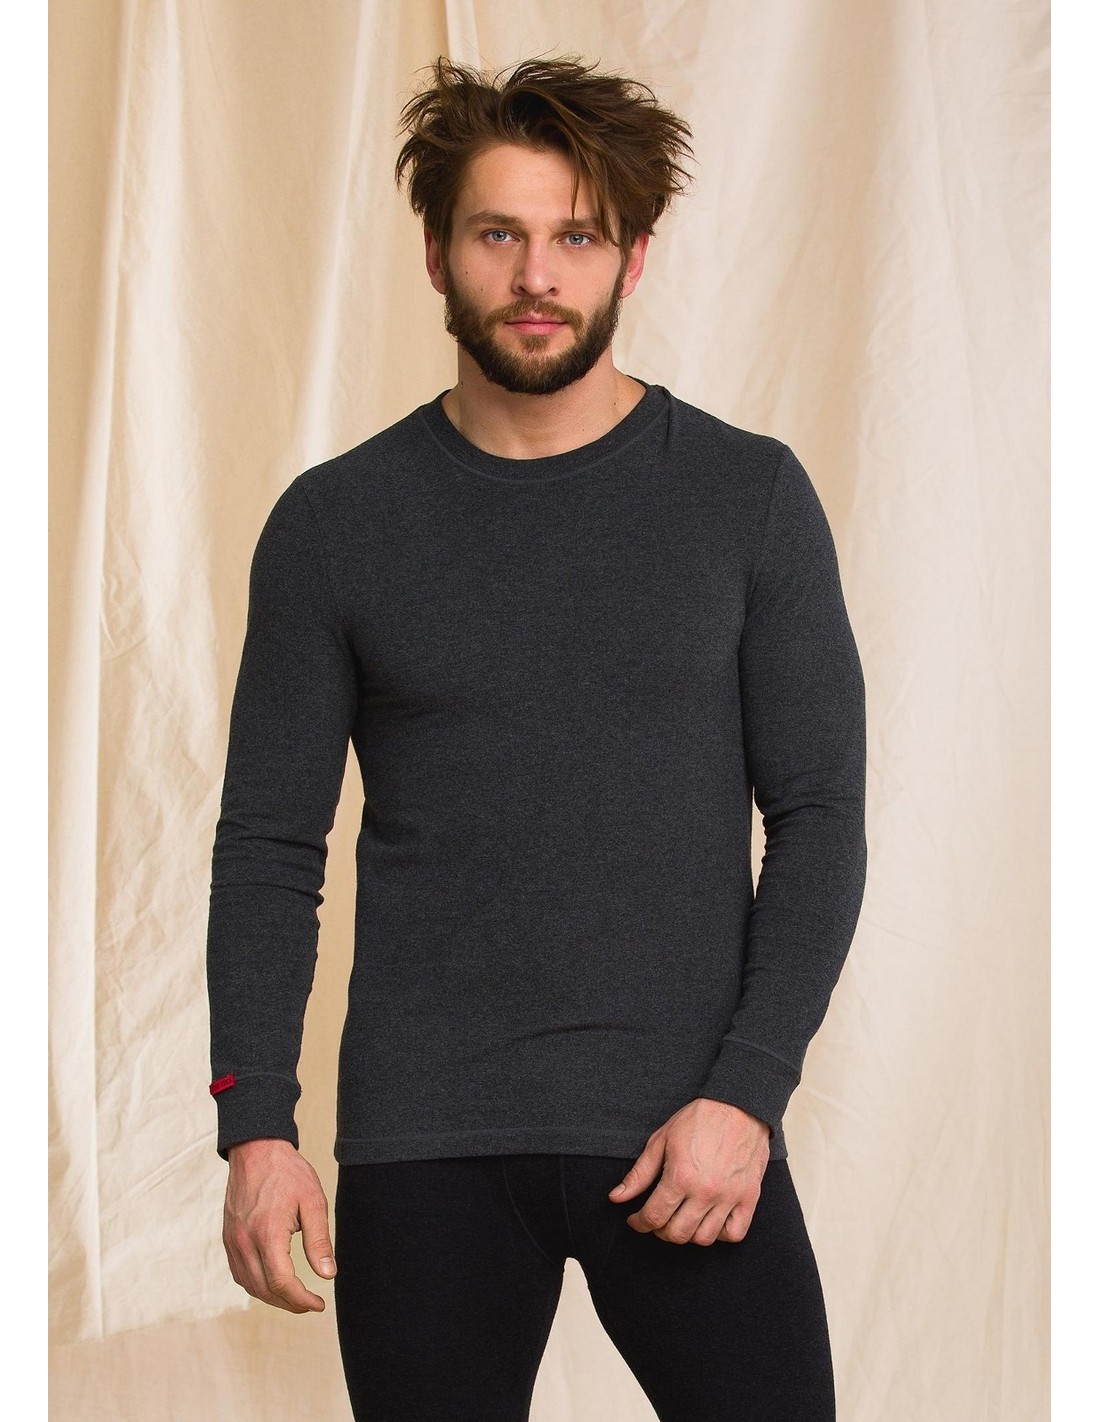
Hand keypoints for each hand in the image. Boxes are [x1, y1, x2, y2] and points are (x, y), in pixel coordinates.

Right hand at [222, 1137, 335, 1312]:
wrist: (256, 1149)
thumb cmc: (287, 1172)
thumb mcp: (313, 1201)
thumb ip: (319, 1240)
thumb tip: (328, 1274)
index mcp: (267, 1233)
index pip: (281, 1282)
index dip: (301, 1300)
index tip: (319, 1304)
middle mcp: (245, 1241)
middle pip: (265, 1290)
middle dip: (289, 1303)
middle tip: (310, 1303)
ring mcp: (233, 1241)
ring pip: (250, 1285)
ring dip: (272, 1297)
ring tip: (295, 1295)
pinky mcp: (229, 1238)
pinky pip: (239, 1273)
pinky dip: (256, 1284)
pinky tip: (272, 1281)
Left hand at [608, 1098, 770, 1245]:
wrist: (737, 1104)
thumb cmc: (698, 1119)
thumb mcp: (661, 1140)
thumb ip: (639, 1174)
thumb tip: (616, 1197)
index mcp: (681, 1176)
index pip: (654, 1217)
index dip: (639, 1223)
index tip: (636, 1220)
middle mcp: (705, 1191)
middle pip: (677, 1234)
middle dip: (660, 1231)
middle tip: (658, 1218)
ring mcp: (729, 1197)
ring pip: (704, 1238)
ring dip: (688, 1234)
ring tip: (682, 1218)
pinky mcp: (749, 1197)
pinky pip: (734, 1233)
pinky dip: (720, 1234)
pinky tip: (710, 1220)